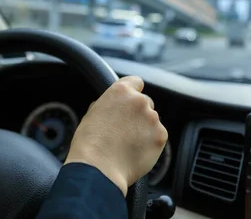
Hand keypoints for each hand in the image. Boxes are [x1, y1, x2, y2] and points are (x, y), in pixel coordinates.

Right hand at [65, 76, 167, 195]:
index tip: (129, 102)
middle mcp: (139, 100)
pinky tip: (136, 151)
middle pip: (145, 102)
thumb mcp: (93, 113)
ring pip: (152, 121)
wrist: (99, 168)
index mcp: (120, 91)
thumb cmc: (90, 143)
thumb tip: (115, 106)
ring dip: (144, 129)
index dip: (132, 92)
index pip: (136, 82)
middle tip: (126, 130)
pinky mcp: (161, 136)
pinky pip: (158, 136)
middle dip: (138, 114)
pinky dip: (150, 143)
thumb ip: (110, 104)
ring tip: (128, 144)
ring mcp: (152, 118)